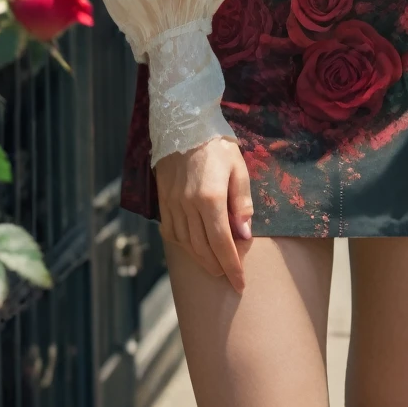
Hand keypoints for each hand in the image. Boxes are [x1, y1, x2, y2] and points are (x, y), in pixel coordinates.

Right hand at [155, 136, 253, 291]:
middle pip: (202, 248)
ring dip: (201, 259)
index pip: (221, 243)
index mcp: (210, 198)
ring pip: (186, 243)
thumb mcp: (238, 168)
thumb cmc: (217, 145)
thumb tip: (244, 235)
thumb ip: (241, 203)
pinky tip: (193, 248)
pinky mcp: (163, 201)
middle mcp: (188, 205)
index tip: (239, 282)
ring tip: (215, 266)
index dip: (231, 266)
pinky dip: (183, 245)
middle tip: (230, 277)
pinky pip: (171, 232)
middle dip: (217, 267)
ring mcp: (172, 204)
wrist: (184, 124)